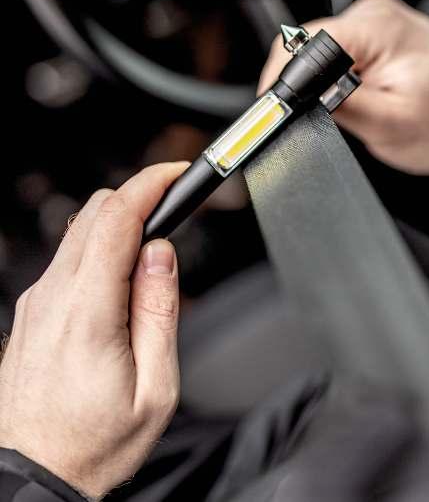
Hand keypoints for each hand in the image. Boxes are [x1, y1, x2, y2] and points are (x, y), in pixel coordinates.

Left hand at [0, 163, 188, 499]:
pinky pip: (70, 259)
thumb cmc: (96, 442)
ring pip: (81, 232)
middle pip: (95, 212)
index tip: (178, 173)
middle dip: (138, 198)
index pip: (117, 219)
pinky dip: (102, 249)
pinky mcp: (34, 310)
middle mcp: (53, 297)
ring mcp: (37, 302)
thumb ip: (159, 309)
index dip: (151, 184)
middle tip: (173, 214)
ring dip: (121, 226)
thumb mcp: (154, 388)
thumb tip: (161, 252)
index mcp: (87, 312)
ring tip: (152, 260)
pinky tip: (123, 283)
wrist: (35, 476)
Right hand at [259, 0, 428, 174]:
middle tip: (333, 115)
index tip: (279, 105)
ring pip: (321, 49)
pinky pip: (340, 50)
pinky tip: (369, 93)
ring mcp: (380, 18)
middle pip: (308, 43)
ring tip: (364, 104)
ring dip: (326, 80)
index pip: (303, 42)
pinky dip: (341, 75)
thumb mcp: (390, 127)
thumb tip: (301, 96)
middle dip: (306, 82)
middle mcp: (377, 13)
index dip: (282, 76)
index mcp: (379, 29)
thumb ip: (341, 106)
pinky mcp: (380, 31)